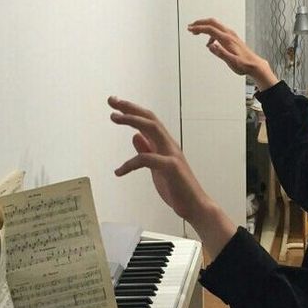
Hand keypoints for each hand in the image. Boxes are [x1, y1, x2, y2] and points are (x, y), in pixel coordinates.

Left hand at [108, 97, 236, 256]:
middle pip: (150, 118)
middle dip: (130, 107)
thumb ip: (147, 151)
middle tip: (112, 101)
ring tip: (114, 118)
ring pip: (152, 129)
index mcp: (166, 145)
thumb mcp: (157, 168)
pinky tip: (119, 171)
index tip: (116, 104)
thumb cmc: (177, 188)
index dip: (133, 110)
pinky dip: (130, 163)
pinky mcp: (171, 167)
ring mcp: (172, 155)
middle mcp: (170, 145)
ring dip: (132, 120)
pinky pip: (146, 159)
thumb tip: (135, 136)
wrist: (194, 206)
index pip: (149, 121)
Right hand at [187, 18, 277, 90]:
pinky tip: (210, 44)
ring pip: (215, 25)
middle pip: (212, 22)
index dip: (199, 28)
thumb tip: (210, 46)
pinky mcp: (232, 38)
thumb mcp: (231, 62)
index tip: (190, 29)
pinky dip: (211, 33)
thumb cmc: (243, 65)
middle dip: (200, 23)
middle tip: (191, 27)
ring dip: (205, 27)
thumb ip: (220, 53)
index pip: (210, 29)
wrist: (254, 64)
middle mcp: (229, 34)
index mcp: (227, 39)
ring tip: (196, 32)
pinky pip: (219, 31)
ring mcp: (231, 35)